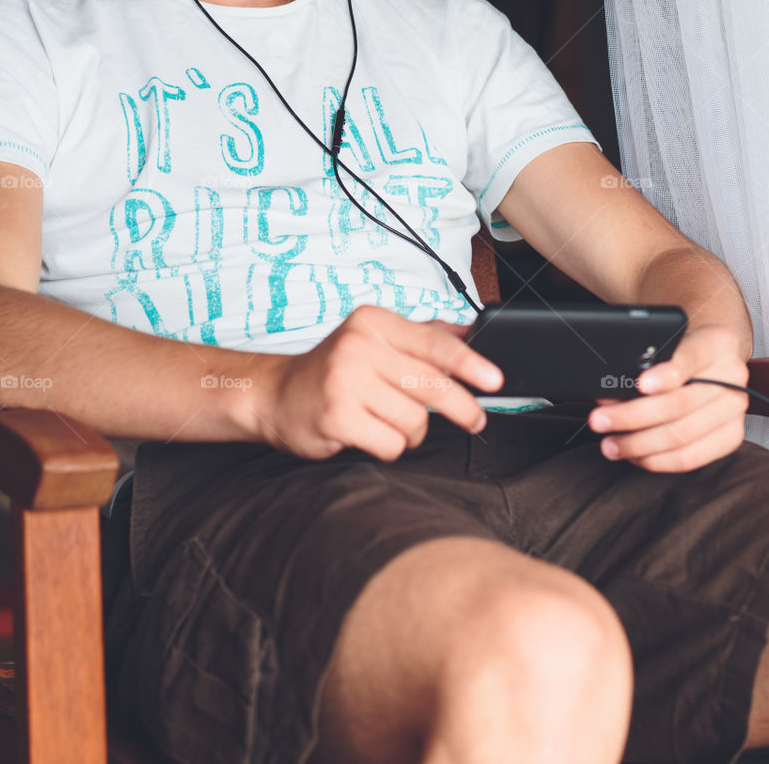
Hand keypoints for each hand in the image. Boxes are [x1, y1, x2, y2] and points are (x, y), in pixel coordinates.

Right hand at [254, 305, 503, 461]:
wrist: (274, 395)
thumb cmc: (332, 369)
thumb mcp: (373, 339)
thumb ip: (421, 335)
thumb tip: (470, 332)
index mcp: (372, 322)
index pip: (434, 343)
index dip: (471, 364)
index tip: (494, 380)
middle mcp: (358, 346)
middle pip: (431, 385)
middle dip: (462, 408)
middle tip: (475, 421)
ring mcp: (345, 382)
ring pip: (414, 421)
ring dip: (412, 432)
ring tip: (392, 424)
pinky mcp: (337, 418)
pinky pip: (391, 444)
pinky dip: (390, 447)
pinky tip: (372, 436)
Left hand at [587, 324, 749, 472]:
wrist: (708, 361)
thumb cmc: (678, 350)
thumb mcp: (665, 343)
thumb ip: (643, 360)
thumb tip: (608, 393)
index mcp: (718, 342)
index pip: (692, 357)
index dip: (666, 374)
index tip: (640, 385)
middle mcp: (732, 375)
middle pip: (680, 403)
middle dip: (633, 415)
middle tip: (599, 420)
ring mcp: (735, 408)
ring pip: (682, 434)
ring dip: (639, 444)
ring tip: (610, 444)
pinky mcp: (731, 436)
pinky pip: (691, 457)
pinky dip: (657, 460)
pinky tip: (635, 455)